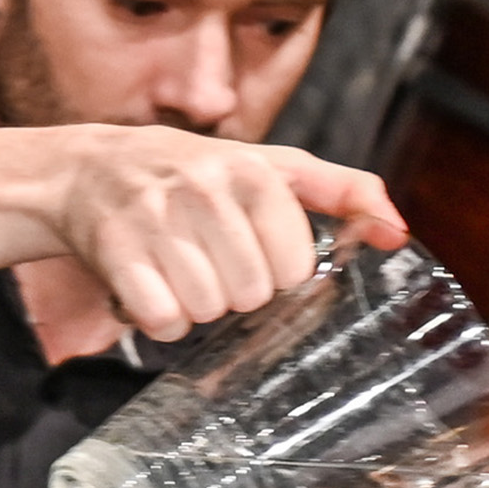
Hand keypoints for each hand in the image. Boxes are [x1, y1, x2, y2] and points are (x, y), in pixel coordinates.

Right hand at [42, 128, 408, 343]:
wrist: (89, 169)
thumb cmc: (194, 175)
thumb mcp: (270, 168)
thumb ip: (341, 191)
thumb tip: (398, 232)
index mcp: (254, 171)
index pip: (293, 266)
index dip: (273, 270)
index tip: (249, 248)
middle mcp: (207, 188)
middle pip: (250, 293)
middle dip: (232, 289)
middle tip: (208, 260)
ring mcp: (157, 217)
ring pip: (206, 309)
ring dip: (194, 304)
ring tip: (177, 270)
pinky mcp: (116, 249)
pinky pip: (162, 320)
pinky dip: (158, 318)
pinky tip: (150, 287)